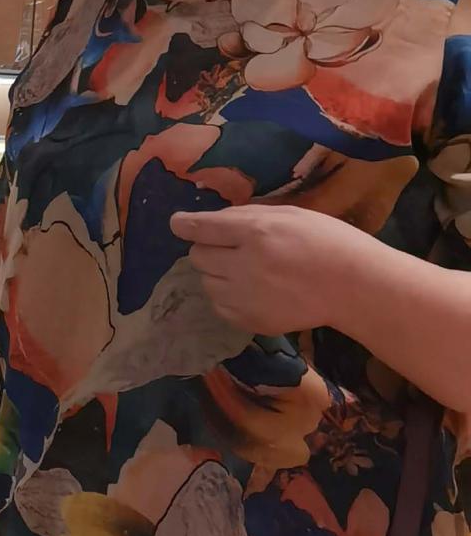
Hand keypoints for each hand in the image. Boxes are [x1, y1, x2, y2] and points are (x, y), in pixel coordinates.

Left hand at [170, 204, 388, 337]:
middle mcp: (244, 264)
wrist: (356, 288)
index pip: (201, 228)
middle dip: (208, 249)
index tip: (179, 223)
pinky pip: (219, 305)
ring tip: (247, 271)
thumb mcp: (291, 214)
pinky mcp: (250, 320)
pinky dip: (228, 297)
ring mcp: (245, 296)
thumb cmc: (329, 242)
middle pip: (197, 256)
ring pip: (205, 281)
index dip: (185, 224)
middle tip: (232, 248)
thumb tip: (213, 219)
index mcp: (256, 232)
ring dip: (217, 273)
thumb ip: (249, 215)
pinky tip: (253, 291)